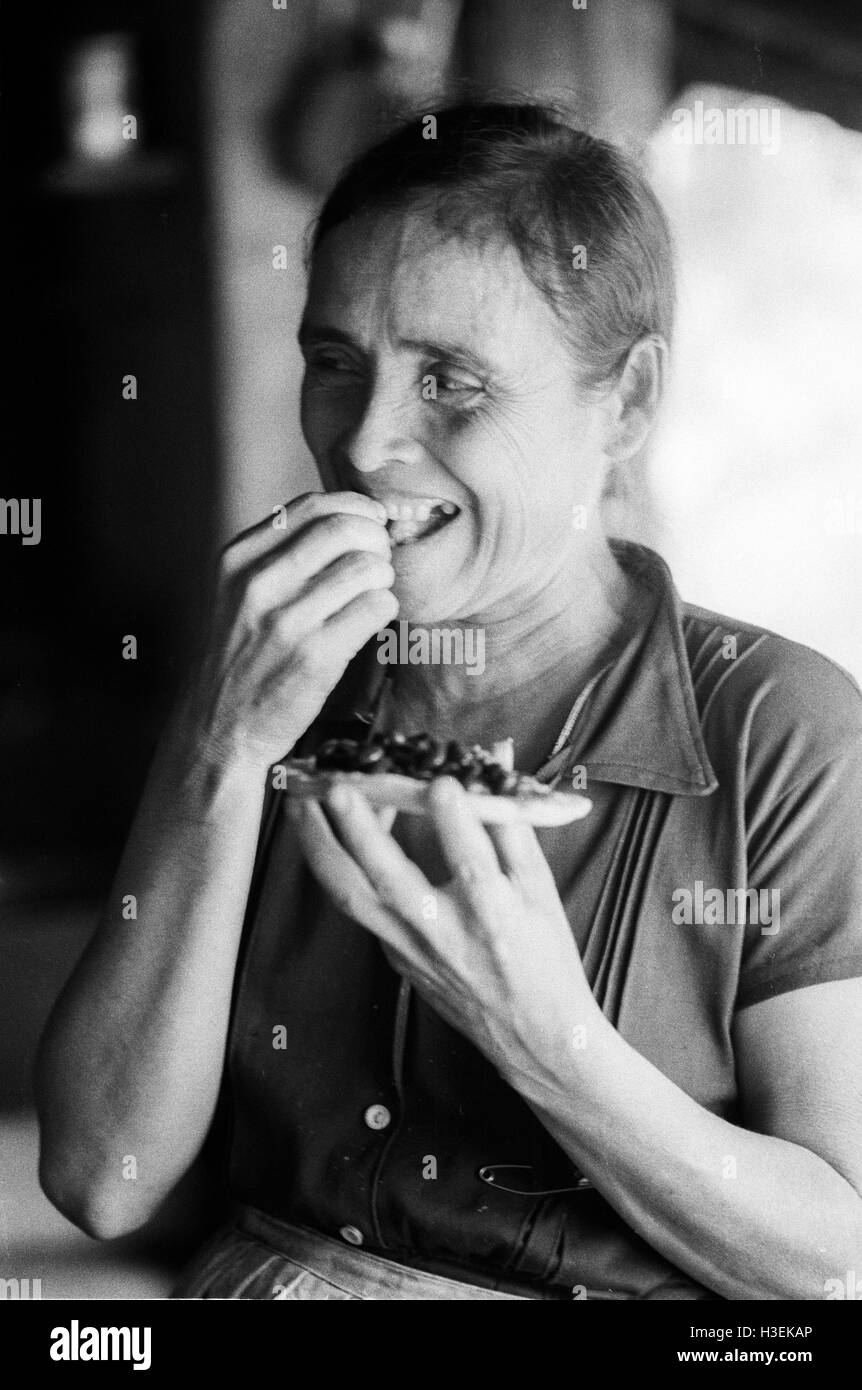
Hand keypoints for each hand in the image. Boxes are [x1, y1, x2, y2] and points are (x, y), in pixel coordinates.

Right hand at [180, 492, 398, 771]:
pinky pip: (376, 608)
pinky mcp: (316, 657)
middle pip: (345, 529)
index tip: (373, 521)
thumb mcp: (238, 592)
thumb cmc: (242, 656)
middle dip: (377, 540)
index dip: (355, 508)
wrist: (219, 727)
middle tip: (380, 561)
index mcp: (239, 558)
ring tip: (371, 596)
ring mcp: (287, 621)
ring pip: (368, 568)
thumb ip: (280, 554)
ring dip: (383, 579)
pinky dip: (385, 610)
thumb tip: (348, 519)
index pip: (312, 506)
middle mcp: (258, 583)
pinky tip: (369, 622)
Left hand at [289, 777, 597, 1089]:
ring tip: (301, 799)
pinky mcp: (392, 955)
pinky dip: (335, 862)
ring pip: (350, 895)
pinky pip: (354, 905)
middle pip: (389, 880)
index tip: (439, 779)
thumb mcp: (542, 889)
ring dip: (319, 845)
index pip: (471, 862)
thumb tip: (498, 757)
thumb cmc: (544, 956)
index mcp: (495, 916)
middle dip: (358, 829)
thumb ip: (513, 821)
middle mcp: (445, 933)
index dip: (454, 819)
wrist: (532, 1036)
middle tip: (337, 783)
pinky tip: (329, 826)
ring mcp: (410, 948)